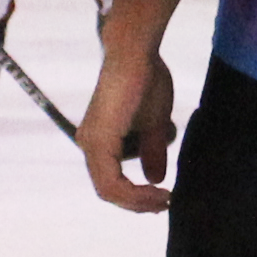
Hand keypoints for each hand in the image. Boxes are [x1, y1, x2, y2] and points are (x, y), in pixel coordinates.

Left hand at [81, 0, 185, 211]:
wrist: (136, 53)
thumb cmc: (145, 79)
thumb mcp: (154, 123)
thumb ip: (152, 151)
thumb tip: (155, 179)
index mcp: (100, 141)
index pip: (112, 182)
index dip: (137, 197)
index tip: (164, 198)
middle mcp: (89, 144)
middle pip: (110, 189)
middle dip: (139, 202)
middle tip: (166, 203)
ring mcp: (91, 143)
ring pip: (109, 190)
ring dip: (139, 199)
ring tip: (165, 196)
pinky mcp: (99, 141)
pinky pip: (111, 182)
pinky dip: (134, 192)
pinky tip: (156, 191)